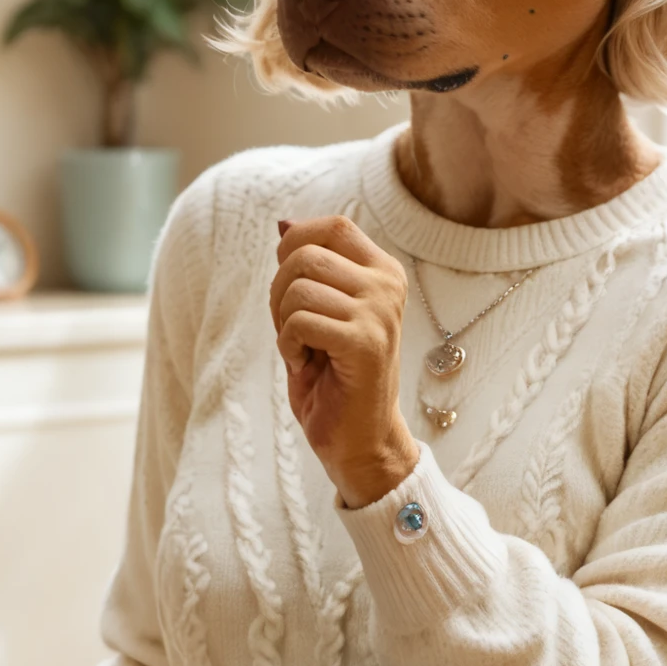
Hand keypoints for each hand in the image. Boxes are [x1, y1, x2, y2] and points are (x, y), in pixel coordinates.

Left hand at [270, 214, 419, 506]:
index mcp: (382, 272)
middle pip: (304, 255)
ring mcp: (380, 312)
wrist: (359, 440)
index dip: (295, 246)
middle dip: (278, 293)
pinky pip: (299, 322)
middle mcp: (387, 286)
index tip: (292, 289)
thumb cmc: (333, 378)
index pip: (332, 226)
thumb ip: (306, 270)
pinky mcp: (365, 343)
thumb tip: (284, 224)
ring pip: (297, 289)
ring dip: (283, 324)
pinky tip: (307, 365)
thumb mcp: (317, 313)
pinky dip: (288, 347)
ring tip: (304, 351)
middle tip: (292, 330)